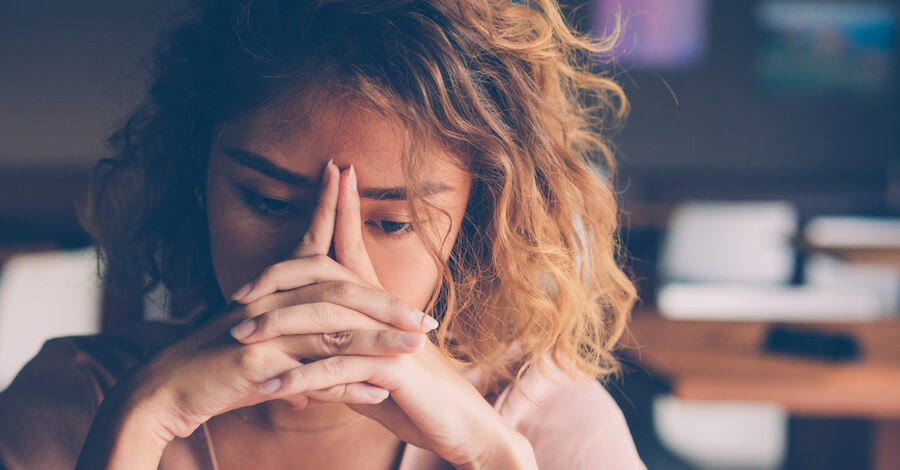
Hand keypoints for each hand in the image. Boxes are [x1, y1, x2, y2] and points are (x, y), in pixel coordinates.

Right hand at [111, 160, 434, 440]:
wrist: (164, 392)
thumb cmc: (215, 369)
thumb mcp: (262, 346)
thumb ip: (302, 344)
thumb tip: (345, 356)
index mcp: (271, 291)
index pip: (307, 243)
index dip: (327, 207)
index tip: (345, 172)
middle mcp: (269, 303)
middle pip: (337, 291)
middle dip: (386, 303)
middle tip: (428, 317)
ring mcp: (262, 331)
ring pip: (333, 330)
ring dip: (380, 340)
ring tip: (418, 347)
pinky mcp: (254, 364)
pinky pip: (311, 374)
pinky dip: (348, 386)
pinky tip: (378, 392)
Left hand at [234, 165, 536, 467]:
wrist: (459, 425)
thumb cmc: (415, 396)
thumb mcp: (372, 368)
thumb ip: (341, 353)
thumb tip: (307, 354)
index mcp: (379, 304)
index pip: (355, 246)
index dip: (342, 208)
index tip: (331, 172)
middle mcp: (385, 311)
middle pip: (328, 275)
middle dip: (281, 276)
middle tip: (237, 292)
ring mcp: (390, 337)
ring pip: (326, 320)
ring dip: (277, 328)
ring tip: (238, 339)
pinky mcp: (393, 370)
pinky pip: (336, 370)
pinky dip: (298, 380)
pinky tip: (268, 388)